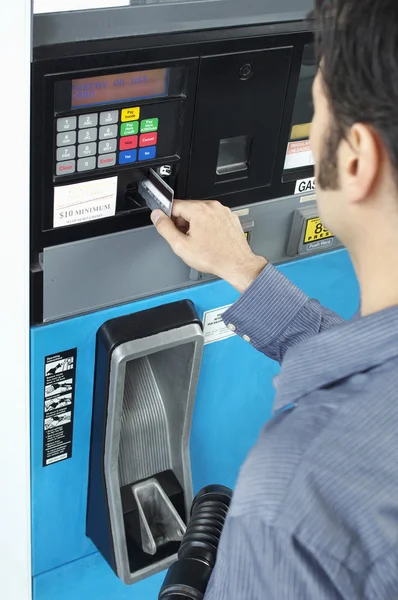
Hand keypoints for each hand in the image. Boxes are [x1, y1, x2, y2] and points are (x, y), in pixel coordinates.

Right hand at [151, 200, 266, 292]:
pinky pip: (213, 218)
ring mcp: (223, 211)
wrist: (236, 264)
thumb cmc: (214, 257)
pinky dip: (208, 226)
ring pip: (201, 213)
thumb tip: (157, 216)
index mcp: (199, 210)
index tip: (166, 225)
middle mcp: (213, 207)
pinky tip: (208, 240)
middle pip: (188, 209)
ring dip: (195, 225)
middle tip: (184, 238)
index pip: (174, 205)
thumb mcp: (181, 245)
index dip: (167, 217)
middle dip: (182, 222)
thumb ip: (165, 228)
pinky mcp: (230, 218)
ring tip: (198, 241)